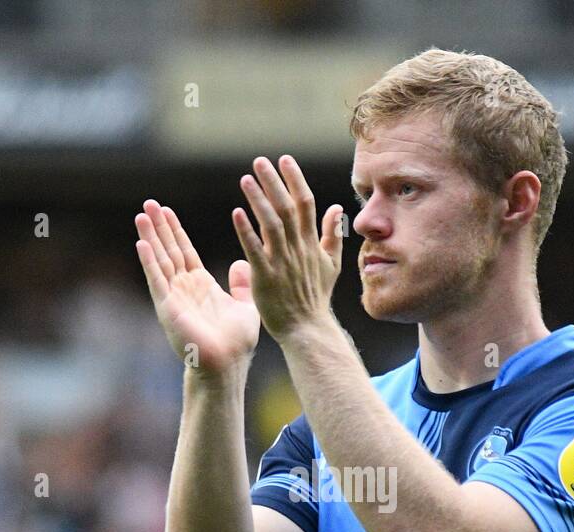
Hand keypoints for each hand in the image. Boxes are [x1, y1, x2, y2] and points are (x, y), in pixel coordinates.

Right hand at [135, 200, 260, 374]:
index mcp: (201, 285)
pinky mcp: (168, 308)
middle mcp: (184, 289)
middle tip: (149, 203)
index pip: (184, 252)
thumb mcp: (245, 306)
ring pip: (160, 261)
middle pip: (168, 251)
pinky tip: (141, 243)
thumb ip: (242, 285)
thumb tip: (240, 263)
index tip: (166, 210)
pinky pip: (157, 280)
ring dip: (150, 237)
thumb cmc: (237, 342)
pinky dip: (149, 262)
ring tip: (142, 215)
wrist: (227, 364)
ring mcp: (174, 297)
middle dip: (159, 227)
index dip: (175, 231)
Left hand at [232, 155, 345, 341]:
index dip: (294, 179)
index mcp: (312, 243)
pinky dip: (247, 231)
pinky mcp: (266, 277)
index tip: (284, 159)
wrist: (307, 329)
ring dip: (259, 200)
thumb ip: (332, 234)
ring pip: (272, 224)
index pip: (305, 203)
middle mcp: (298, 249)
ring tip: (246, 179)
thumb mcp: (331, 264)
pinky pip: (255, 250)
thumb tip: (336, 207)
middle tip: (260, 161)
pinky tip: (236, 213)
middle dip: (274, 182)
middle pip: (287, 208)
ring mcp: (282, 262)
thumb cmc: (315, 297)